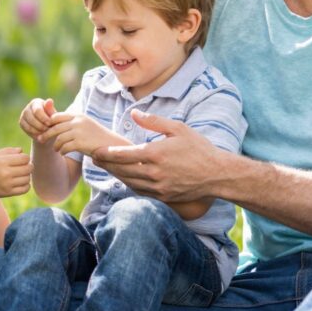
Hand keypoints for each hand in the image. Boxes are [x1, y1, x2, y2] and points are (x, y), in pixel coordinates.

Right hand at [0, 147, 32, 197]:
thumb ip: (9, 150)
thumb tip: (22, 151)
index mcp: (2, 162)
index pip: (24, 158)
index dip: (25, 157)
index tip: (21, 159)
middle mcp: (5, 173)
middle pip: (28, 168)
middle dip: (28, 166)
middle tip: (23, 166)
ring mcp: (7, 184)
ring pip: (27, 178)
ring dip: (27, 175)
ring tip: (21, 174)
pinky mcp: (8, 193)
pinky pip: (25, 189)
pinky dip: (26, 185)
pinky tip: (21, 182)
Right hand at [19, 98, 56, 141]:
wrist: (48, 128)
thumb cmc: (52, 120)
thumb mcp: (53, 115)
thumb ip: (51, 109)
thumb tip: (49, 100)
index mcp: (36, 102)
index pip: (37, 111)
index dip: (44, 118)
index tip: (49, 124)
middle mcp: (28, 107)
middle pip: (31, 118)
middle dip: (40, 125)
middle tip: (47, 130)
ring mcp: (23, 115)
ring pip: (28, 124)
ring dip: (37, 130)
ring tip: (45, 133)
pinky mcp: (21, 122)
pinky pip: (26, 129)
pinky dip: (34, 133)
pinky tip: (40, 135)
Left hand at [39, 112, 119, 156]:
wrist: (111, 145)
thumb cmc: (96, 137)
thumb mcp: (84, 125)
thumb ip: (71, 123)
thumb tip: (53, 123)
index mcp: (78, 115)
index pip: (57, 117)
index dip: (49, 123)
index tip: (45, 130)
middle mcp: (78, 122)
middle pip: (55, 127)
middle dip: (46, 134)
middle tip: (40, 140)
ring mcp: (79, 132)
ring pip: (59, 138)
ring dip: (55, 145)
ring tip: (56, 149)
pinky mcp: (81, 143)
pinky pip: (65, 147)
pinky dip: (62, 151)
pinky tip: (63, 153)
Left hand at [92, 109, 228, 201]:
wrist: (217, 175)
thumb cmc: (199, 148)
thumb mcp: (178, 128)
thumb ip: (153, 121)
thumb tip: (134, 113)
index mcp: (156, 153)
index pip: (124, 154)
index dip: (108, 153)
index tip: (97, 150)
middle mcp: (154, 172)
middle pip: (122, 170)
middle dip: (107, 164)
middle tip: (95, 158)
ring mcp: (158, 187)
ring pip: (129, 182)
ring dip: (116, 175)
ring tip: (106, 167)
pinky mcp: (163, 197)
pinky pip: (140, 191)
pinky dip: (129, 184)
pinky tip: (124, 178)